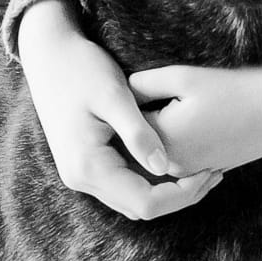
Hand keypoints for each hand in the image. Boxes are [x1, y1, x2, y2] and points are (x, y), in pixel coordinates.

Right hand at [17, 0, 222, 221]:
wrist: (48, 53)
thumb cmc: (81, 67)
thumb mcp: (114, 95)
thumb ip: (138, 133)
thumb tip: (164, 167)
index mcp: (88, 166)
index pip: (145, 202)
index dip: (182, 195)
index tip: (210, 171)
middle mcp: (81, 178)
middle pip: (140, 207)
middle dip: (179, 195)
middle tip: (213, 172)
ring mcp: (81, 173)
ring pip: (133, 199)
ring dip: (166, 190)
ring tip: (200, 167)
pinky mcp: (86, 163)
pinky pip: (125, 183)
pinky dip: (151, 178)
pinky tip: (174, 157)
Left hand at [127, 63, 261, 177]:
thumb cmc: (233, 88)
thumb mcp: (182, 76)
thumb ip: (143, 83)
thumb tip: (118, 90)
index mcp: (162, 139)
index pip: (123, 123)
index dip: (123, 101)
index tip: (124, 84)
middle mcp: (171, 164)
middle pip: (136, 144)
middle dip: (133, 122)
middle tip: (136, 95)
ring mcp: (190, 172)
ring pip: (154, 154)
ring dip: (152, 135)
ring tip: (160, 107)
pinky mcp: (205, 172)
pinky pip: (174, 161)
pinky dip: (171, 145)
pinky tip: (181, 121)